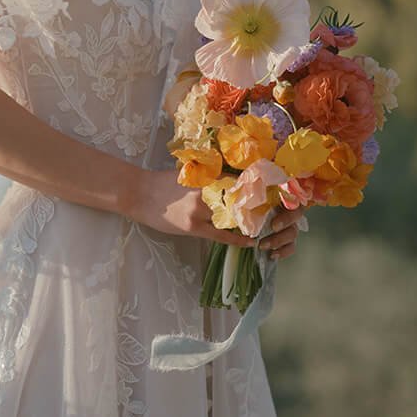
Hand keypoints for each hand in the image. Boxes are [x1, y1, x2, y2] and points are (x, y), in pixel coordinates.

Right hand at [127, 168, 305, 255]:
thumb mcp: (189, 173)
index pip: (240, 178)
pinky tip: (251, 243)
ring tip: (267, 226)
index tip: (278, 186)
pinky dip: (238, 240)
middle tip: (279, 209)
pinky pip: (221, 236)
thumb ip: (210, 175)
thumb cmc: (162, 182)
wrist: (138, 193)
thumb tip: (234, 177)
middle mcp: (206, 190)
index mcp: (206, 175)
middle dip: (260, 203)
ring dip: (251, 222)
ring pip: (234, 217)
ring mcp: (200, 209)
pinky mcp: (193, 226)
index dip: (260, 183)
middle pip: (242, 197)